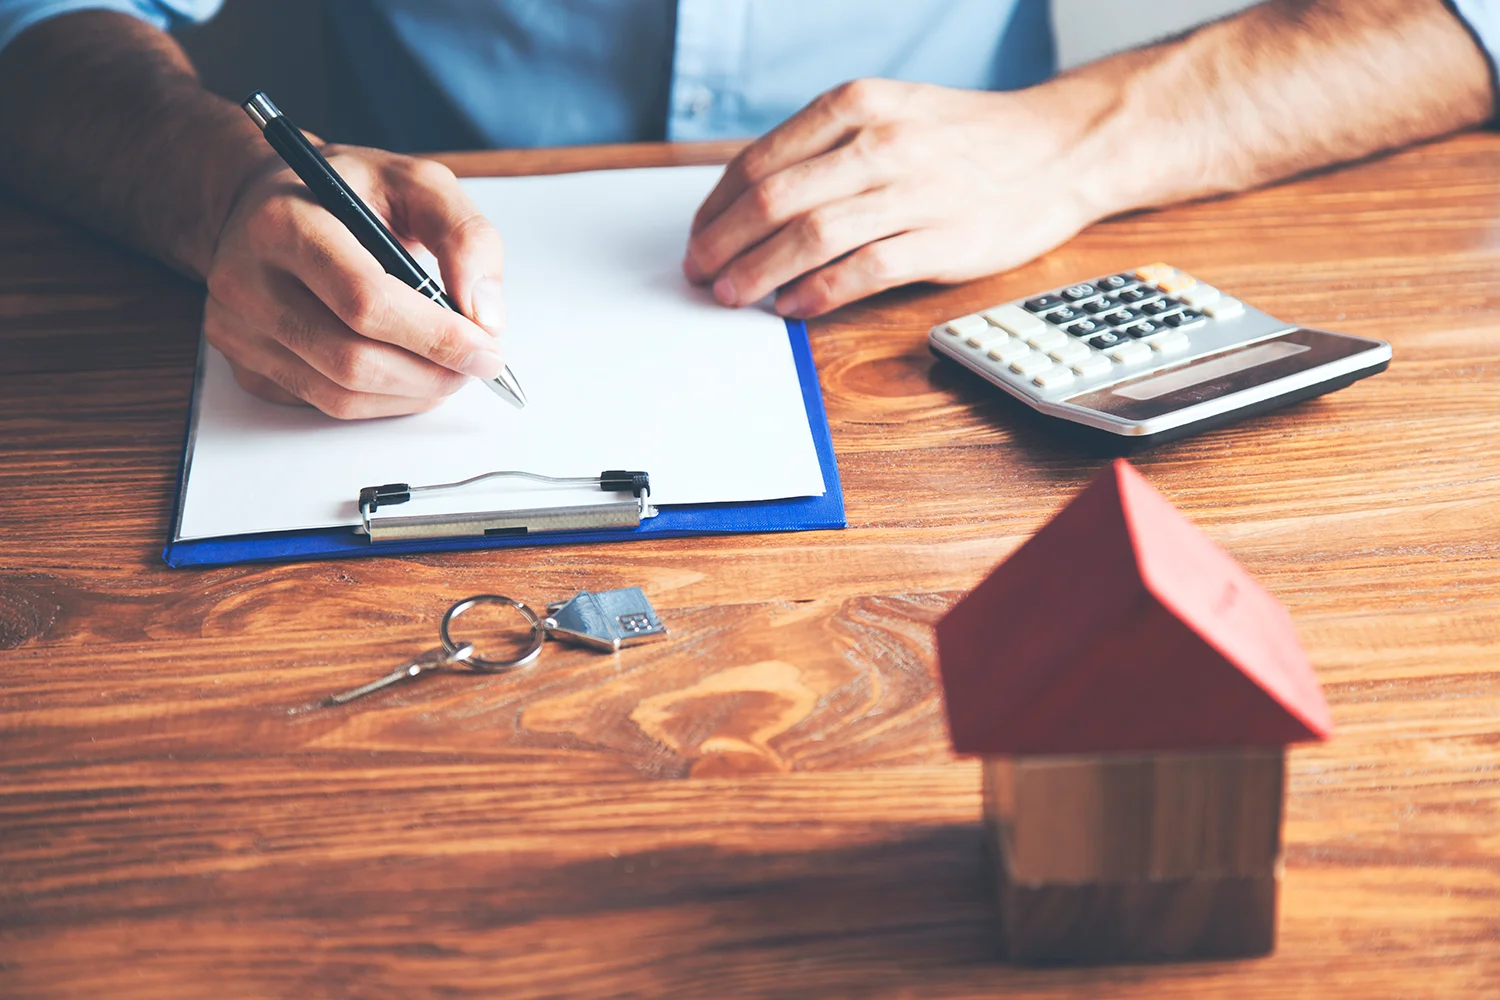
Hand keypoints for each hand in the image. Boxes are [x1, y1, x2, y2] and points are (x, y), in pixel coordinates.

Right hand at [204, 144, 507, 418]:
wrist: (271, 201)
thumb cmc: (348, 191)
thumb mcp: (415, 183)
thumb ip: (464, 236)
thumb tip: (486, 317)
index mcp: (283, 222)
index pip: (365, 301)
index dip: (435, 336)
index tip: (488, 349)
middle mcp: (245, 280)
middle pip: (352, 358)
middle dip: (432, 372)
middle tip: (478, 364)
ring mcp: (238, 330)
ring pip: (341, 394)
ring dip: (413, 394)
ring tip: (450, 369)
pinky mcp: (247, 366)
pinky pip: (326, 404)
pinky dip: (383, 401)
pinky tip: (408, 373)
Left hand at [684, 78, 1101, 317]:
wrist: (1056, 149)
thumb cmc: (962, 140)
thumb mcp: (888, 114)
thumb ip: (824, 148)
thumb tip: (749, 199)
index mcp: (857, 104)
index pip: (760, 160)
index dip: (715, 207)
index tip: (699, 236)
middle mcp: (880, 142)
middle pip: (772, 199)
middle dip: (723, 243)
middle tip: (700, 273)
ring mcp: (912, 191)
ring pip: (808, 236)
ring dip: (757, 273)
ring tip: (732, 295)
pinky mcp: (940, 239)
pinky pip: (861, 271)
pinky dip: (816, 293)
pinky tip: (791, 306)